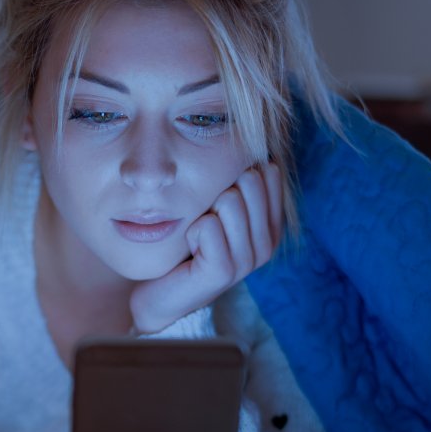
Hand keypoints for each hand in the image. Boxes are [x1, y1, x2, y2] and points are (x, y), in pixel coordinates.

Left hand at [130, 162, 282, 333]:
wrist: (159, 292)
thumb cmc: (186, 243)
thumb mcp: (215, 206)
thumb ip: (236, 178)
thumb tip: (248, 139)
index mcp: (271, 224)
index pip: (268, 172)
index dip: (233, 175)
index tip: (217, 201)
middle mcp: (268, 243)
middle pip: (249, 180)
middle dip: (217, 192)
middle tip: (205, 222)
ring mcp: (249, 260)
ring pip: (229, 200)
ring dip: (202, 213)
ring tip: (197, 238)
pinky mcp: (224, 272)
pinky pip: (207, 226)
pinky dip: (191, 232)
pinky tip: (190, 250)